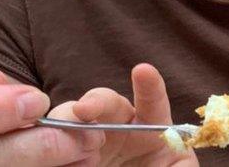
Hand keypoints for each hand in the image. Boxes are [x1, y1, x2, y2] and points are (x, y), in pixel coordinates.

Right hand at [47, 63, 197, 166]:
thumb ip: (180, 164)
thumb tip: (177, 147)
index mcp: (149, 128)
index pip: (152, 102)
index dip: (149, 86)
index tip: (143, 70)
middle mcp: (115, 128)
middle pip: (104, 103)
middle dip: (94, 101)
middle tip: (83, 110)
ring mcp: (86, 141)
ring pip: (70, 119)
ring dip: (67, 124)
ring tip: (73, 143)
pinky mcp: (64, 153)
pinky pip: (48, 142)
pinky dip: (50, 146)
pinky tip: (57, 156)